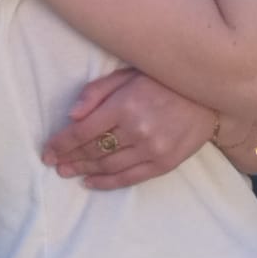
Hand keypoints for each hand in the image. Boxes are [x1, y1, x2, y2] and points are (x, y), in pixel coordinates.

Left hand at [42, 68, 218, 189]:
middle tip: (54, 164)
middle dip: (70, 158)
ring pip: (109, 166)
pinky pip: (130, 178)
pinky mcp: (165, 162)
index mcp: (124, 105)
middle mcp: (137, 130)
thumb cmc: (162, 79)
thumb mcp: (126, 74)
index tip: (47, 151)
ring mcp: (152, 148)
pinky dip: (107, 183)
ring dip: (84, 171)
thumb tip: (71, 116)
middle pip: (93, 150)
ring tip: (68, 172)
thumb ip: (97, 93)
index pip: (82, 132)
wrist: (209, 95)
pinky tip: (91, 182)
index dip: (61, 144)